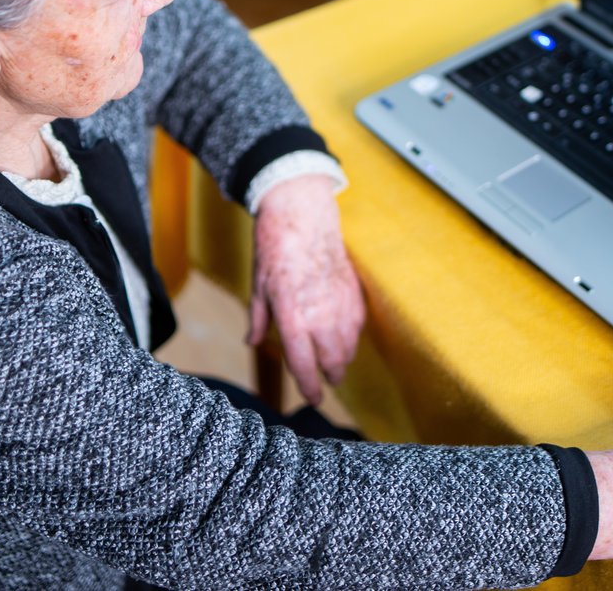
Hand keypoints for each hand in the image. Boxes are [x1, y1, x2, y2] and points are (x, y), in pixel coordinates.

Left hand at [249, 175, 364, 404]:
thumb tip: (254, 342)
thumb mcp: (258, 287)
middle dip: (330, 376)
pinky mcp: (354, 293)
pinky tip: (345, 336)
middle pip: (333, 362)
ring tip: (336, 362)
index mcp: (293, 317)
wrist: (303, 215)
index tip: (312, 397)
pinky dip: (352, 336)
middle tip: (325, 381)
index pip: (304, 365)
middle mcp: (321, 315)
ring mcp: (341, 304)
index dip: (309, 387)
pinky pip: (358, 326)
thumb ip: (260, 319)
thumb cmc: (276, 249)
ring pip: (350, 347)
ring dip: (343, 359)